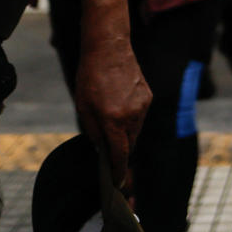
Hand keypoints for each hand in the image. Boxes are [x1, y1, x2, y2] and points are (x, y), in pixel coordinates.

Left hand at [74, 37, 150, 189]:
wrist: (108, 48)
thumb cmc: (90, 77)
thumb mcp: (83, 107)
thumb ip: (93, 132)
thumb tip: (102, 150)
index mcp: (113, 120)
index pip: (119, 155)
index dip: (118, 171)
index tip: (118, 184)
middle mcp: (131, 116)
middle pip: (129, 145)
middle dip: (120, 151)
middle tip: (109, 150)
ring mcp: (142, 106)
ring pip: (136, 131)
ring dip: (126, 134)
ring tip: (112, 119)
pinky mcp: (147, 97)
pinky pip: (140, 117)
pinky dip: (131, 119)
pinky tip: (120, 106)